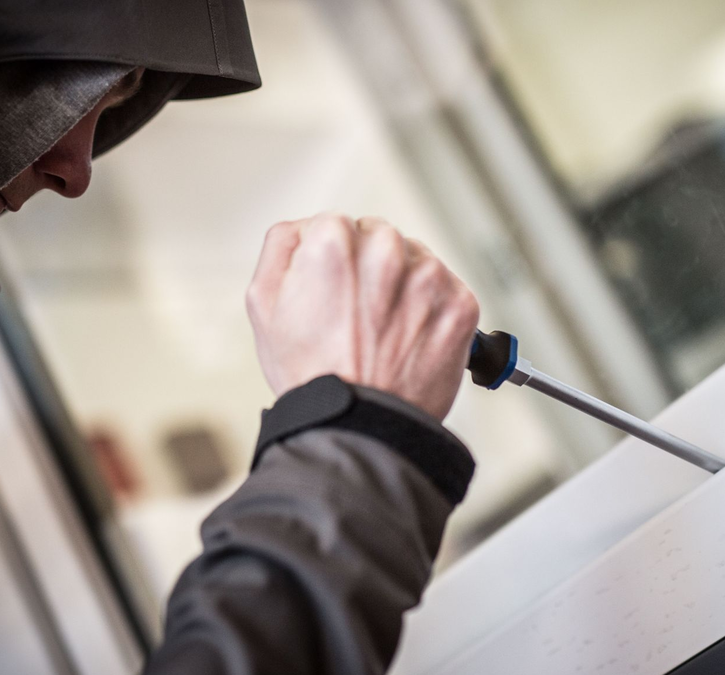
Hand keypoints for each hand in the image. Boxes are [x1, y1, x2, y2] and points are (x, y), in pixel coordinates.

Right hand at [246, 213, 479, 420]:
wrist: (360, 427)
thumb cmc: (312, 374)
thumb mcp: (264, 303)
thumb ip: (281, 246)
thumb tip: (304, 227)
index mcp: (334, 241)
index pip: (338, 225)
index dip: (332, 260)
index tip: (335, 291)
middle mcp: (386, 250)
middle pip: (379, 237)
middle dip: (370, 268)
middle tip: (359, 316)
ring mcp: (428, 277)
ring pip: (416, 260)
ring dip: (404, 286)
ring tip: (384, 331)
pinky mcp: (460, 304)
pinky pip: (447, 289)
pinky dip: (433, 310)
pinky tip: (410, 338)